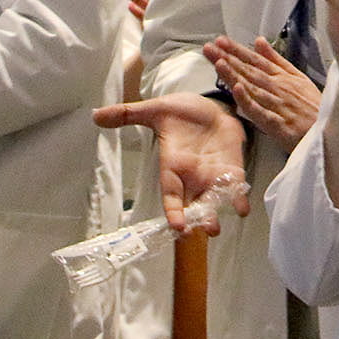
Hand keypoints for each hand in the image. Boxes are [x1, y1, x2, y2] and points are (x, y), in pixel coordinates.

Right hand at [94, 93, 248, 232]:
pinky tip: (243, 207)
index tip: (175, 226)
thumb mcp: (154, 110)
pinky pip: (235, 186)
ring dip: (217, 213)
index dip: (173, 210)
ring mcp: (213, 174)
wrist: (207, 106)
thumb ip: (128, 114)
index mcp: (173, 167)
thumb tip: (96, 115)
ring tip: (216, 229)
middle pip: (194, 204)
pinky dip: (239, 196)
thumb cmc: (179, 113)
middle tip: (204, 232)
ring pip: (215, 200)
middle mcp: (193, 176)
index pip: (171, 194)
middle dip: (199, 218)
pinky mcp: (233, 166)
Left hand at [203, 36, 321, 152]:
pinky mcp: (279, 124)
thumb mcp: (298, 77)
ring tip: (219, 62)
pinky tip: (237, 90)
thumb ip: (276, 60)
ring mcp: (278, 105)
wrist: (331, 132)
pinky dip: (250, 100)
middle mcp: (278, 88)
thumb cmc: (313, 106)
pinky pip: (261, 111)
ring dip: (235, 74)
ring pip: (253, 88)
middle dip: (229, 58)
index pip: (256, 61)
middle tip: (210, 47)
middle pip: (250, 71)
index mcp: (282, 77)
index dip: (237, 51)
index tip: (221, 41)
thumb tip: (259, 41)